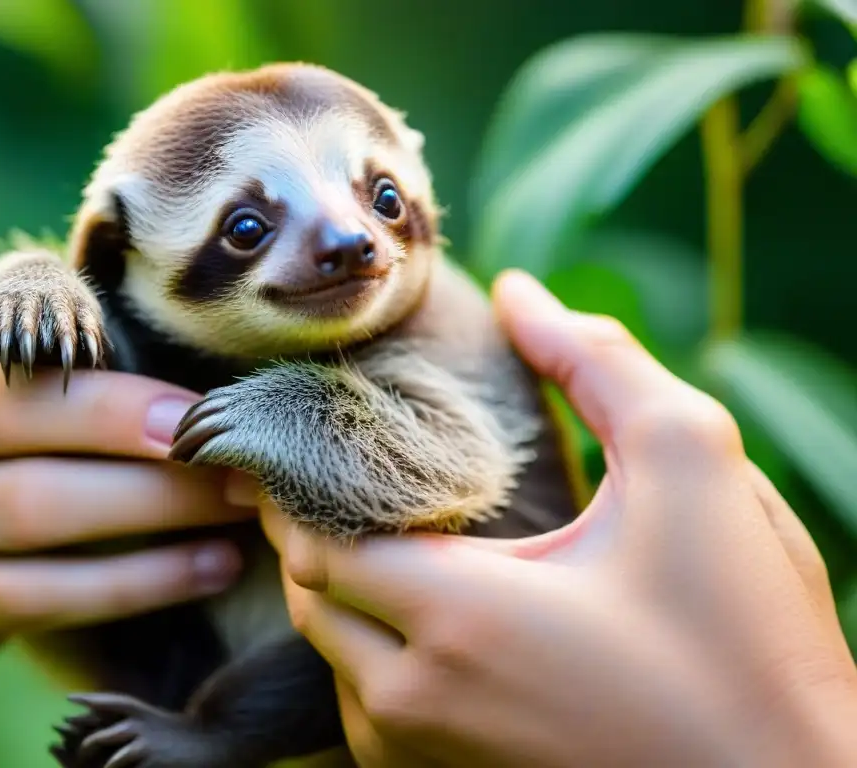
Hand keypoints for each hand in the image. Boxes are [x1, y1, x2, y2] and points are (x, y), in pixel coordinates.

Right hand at [0, 305, 252, 649]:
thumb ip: (23, 328)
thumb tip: (134, 288)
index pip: (9, 402)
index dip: (107, 411)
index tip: (197, 415)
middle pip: (30, 490)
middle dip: (153, 483)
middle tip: (241, 470)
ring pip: (44, 554)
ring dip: (160, 540)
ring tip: (241, 518)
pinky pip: (51, 607)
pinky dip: (142, 588)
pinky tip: (215, 566)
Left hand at [260, 271, 856, 767]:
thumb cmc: (746, 633)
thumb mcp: (692, 466)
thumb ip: (599, 364)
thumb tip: (522, 293)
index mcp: (459, 616)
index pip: (313, 540)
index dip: (298, 485)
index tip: (308, 436)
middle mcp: (418, 699)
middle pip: (313, 597)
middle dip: (312, 531)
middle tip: (342, 474)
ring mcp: (428, 757)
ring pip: (334, 659)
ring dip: (341, 594)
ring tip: (384, 532)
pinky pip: (370, 714)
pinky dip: (372, 656)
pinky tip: (424, 616)